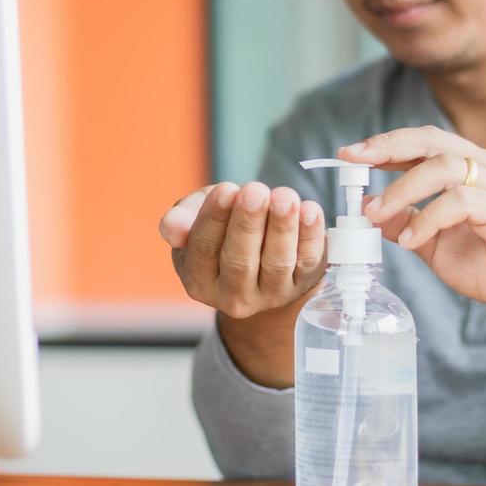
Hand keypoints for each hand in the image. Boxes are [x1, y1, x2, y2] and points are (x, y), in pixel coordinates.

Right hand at [158, 182, 326, 318]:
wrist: (260, 251)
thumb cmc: (222, 228)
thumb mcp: (195, 218)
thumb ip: (181, 219)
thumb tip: (174, 227)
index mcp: (199, 280)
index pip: (203, 250)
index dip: (214, 219)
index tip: (225, 189)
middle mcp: (233, 296)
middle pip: (240, 261)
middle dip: (248, 223)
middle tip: (255, 191)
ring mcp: (271, 294)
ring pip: (277, 263)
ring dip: (282, 228)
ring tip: (285, 197)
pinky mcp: (303, 284)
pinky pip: (309, 262)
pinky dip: (311, 236)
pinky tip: (310, 210)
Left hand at [339, 126, 485, 323]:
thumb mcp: (441, 246)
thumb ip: (408, 225)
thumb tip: (368, 209)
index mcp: (476, 169)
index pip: (425, 141)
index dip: (385, 143)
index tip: (348, 155)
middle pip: (431, 140)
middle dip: (386, 147)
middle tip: (351, 160)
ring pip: (444, 166)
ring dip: (402, 189)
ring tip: (376, 215)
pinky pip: (461, 202)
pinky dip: (428, 218)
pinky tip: (410, 242)